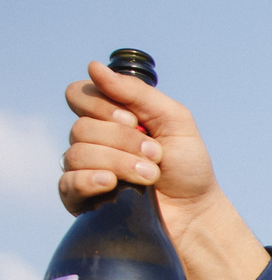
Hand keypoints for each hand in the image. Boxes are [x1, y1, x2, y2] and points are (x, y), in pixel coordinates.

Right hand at [59, 62, 267, 279]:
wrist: (196, 212)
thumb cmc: (188, 166)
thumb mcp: (174, 120)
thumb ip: (137, 92)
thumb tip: (93, 67)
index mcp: (108, 116)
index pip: (78, 95)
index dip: (102, 106)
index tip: (135, 121)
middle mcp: (92, 139)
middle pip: (81, 127)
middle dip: (124, 141)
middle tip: (155, 156)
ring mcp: (84, 168)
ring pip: (77, 153)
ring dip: (119, 163)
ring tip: (150, 177)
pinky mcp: (82, 198)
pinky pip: (67, 184)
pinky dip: (90, 181)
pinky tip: (111, 184)